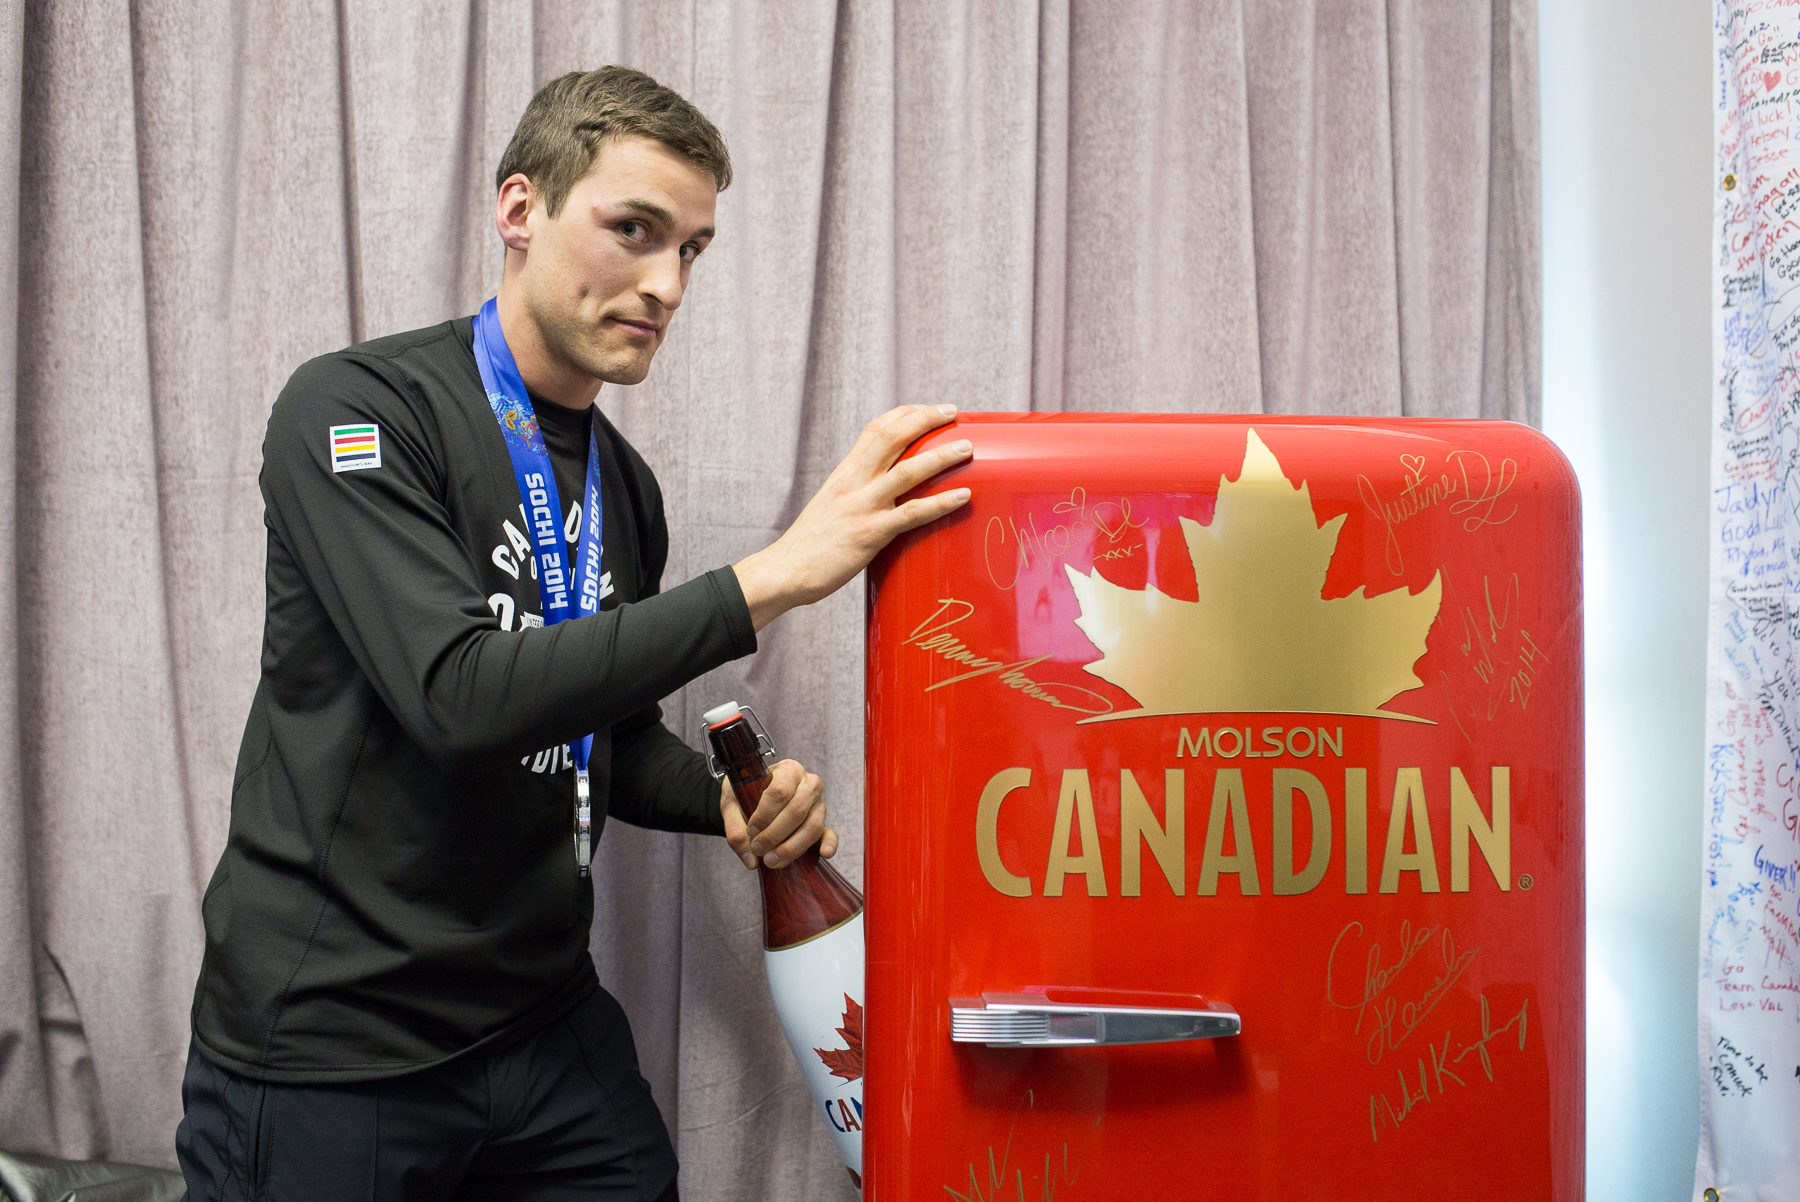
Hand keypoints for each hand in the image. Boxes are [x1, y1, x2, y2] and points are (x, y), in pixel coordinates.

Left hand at [720, 760, 837, 868]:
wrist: (752, 796)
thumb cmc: (744, 795)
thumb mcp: (732, 805)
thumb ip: (736, 830)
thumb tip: (751, 860)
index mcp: (788, 770)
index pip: (780, 791)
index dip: (764, 815)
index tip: (751, 831)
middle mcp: (808, 784)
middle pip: (797, 811)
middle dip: (775, 834)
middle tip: (758, 849)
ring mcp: (818, 804)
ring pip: (812, 826)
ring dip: (791, 847)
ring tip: (772, 860)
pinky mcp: (823, 823)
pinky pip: (830, 834)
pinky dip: (829, 844)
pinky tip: (824, 853)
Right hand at [733, 403, 972, 630]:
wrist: (785, 571)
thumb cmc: (812, 543)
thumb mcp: (832, 505)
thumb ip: (858, 493)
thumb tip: (889, 492)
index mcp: (844, 472)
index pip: (876, 429)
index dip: (906, 414)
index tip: (929, 409)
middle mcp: (853, 482)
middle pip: (892, 436)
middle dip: (926, 419)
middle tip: (954, 413)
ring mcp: (862, 506)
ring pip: (907, 471)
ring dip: (941, 456)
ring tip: (967, 447)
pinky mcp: (870, 534)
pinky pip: (912, 514)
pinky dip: (941, 502)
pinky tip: (963, 496)